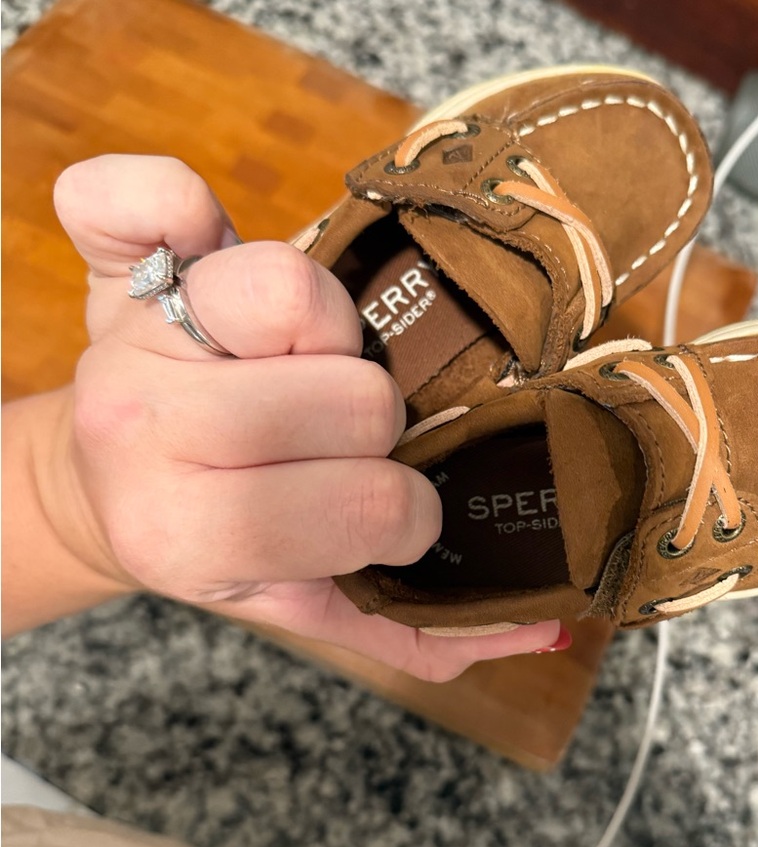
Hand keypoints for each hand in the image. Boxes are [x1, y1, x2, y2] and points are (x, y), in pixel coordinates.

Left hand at [47, 154, 561, 679]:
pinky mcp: (114, 270)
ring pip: (295, 289)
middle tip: (340, 445)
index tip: (382, 516)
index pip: (368, 503)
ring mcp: (128, 343)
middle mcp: (146, 435)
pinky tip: (209, 250)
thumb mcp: (301, 607)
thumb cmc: (215, 545)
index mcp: (191, 535)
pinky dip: (184, 203)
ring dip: (330, 332)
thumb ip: (413, 631)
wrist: (104, 491)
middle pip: (353, 395)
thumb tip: (542, 626)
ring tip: (307, 367)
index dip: (403, 513)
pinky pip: (153, 195)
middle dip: (371, 429)